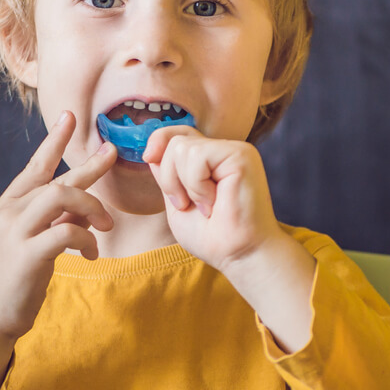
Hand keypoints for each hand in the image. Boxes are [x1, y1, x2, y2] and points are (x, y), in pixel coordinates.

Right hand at [0, 111, 114, 389]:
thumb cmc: (15, 279)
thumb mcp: (32, 242)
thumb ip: (54, 221)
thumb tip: (87, 210)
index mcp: (8, 206)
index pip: (34, 166)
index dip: (54, 141)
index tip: (71, 117)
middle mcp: (9, 212)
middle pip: (56, 179)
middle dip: (88, 167)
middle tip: (112, 154)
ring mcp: (15, 232)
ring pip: (61, 197)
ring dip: (92, 207)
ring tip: (108, 226)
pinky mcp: (26, 254)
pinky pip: (66, 232)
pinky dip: (86, 239)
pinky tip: (91, 252)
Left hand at [142, 126, 282, 272]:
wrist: (239, 256)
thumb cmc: (213, 237)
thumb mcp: (178, 202)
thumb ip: (167, 176)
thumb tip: (151, 151)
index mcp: (211, 160)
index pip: (179, 133)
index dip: (159, 140)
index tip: (148, 158)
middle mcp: (224, 151)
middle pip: (175, 141)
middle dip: (169, 177)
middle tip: (187, 205)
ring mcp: (234, 150)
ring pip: (182, 148)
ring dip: (184, 184)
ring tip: (205, 206)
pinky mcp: (241, 155)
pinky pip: (198, 156)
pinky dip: (196, 185)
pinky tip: (214, 202)